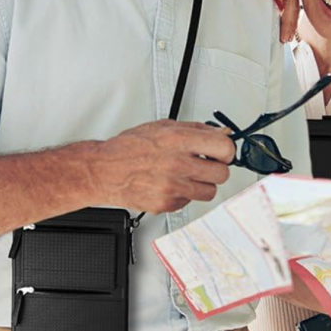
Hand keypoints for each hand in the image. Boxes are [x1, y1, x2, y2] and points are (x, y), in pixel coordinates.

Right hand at [89, 120, 234, 212]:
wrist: (104, 170)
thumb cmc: (130, 148)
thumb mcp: (163, 127)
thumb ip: (196, 129)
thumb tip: (222, 132)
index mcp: (178, 140)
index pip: (224, 148)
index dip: (226, 151)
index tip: (222, 152)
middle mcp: (177, 164)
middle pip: (222, 174)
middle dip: (216, 169)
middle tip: (205, 165)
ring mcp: (172, 187)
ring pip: (209, 192)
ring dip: (202, 184)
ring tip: (187, 175)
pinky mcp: (166, 204)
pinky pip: (189, 201)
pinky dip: (183, 194)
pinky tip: (171, 184)